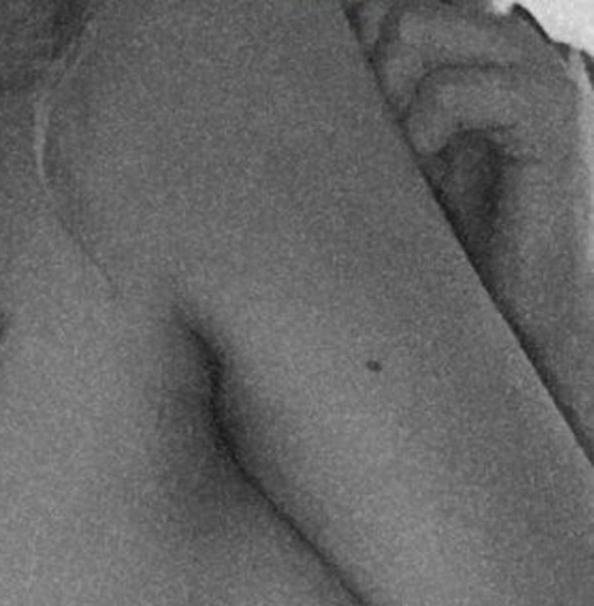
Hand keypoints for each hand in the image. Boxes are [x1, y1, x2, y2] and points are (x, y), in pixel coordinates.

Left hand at [349, 0, 593, 357]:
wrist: (527, 312)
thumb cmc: (463, 247)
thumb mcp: (409, 156)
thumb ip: (382, 99)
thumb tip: (319, 58)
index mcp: (483, 44)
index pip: (396, 3)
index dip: (354, 42)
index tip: (341, 109)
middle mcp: (513, 40)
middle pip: (397, 6)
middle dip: (365, 73)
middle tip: (378, 147)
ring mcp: (539, 66)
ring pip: (415, 26)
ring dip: (386, 99)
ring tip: (402, 160)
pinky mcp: (550, 109)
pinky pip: (449, 90)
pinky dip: (420, 134)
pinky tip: (427, 178)